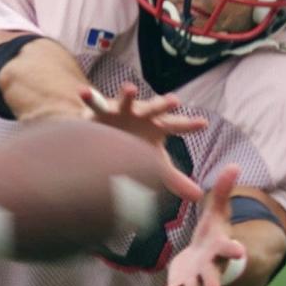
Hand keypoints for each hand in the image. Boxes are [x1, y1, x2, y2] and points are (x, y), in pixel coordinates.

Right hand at [82, 82, 205, 201]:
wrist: (108, 133)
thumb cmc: (136, 146)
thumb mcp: (155, 162)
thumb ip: (175, 179)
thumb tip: (199, 197)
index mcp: (158, 126)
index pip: (177, 126)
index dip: (189, 125)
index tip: (203, 123)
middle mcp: (142, 114)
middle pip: (155, 109)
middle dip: (163, 104)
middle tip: (174, 100)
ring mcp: (122, 110)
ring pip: (126, 101)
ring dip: (128, 95)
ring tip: (130, 89)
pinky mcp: (102, 110)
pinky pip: (95, 102)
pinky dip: (89, 97)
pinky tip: (82, 92)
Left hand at [152, 165, 244, 285]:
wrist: (205, 255)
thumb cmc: (214, 231)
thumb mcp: (218, 210)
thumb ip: (224, 190)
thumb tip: (235, 164)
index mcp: (219, 248)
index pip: (228, 249)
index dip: (234, 250)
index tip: (242, 252)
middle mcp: (208, 267)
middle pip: (211, 274)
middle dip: (212, 281)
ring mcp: (194, 278)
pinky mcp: (179, 284)